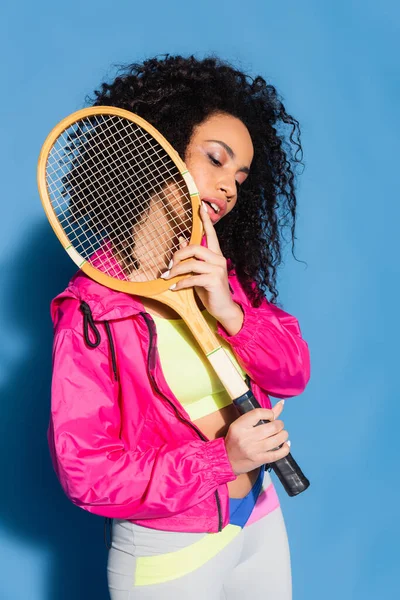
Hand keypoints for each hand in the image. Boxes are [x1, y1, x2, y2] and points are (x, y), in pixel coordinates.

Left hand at [161, 202, 243, 334]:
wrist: (223, 309)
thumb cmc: (210, 290)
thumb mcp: (199, 272)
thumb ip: (192, 258)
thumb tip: (181, 240)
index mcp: (216, 255)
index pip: (211, 234)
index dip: (205, 220)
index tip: (200, 206)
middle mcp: (219, 259)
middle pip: (195, 248)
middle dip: (178, 256)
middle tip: (168, 267)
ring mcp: (218, 270)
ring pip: (191, 263)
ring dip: (176, 271)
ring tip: (167, 277)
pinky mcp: (214, 281)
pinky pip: (192, 278)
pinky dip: (180, 283)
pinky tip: (174, 287)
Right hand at [225, 400, 290, 475]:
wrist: (227, 459)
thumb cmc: (235, 438)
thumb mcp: (243, 424)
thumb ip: (263, 414)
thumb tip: (282, 403)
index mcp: (239, 426)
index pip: (259, 413)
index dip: (270, 413)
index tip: (271, 417)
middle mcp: (246, 437)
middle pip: (272, 427)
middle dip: (279, 424)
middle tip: (278, 426)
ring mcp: (253, 450)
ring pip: (277, 439)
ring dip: (283, 435)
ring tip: (281, 434)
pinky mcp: (259, 460)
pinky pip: (277, 454)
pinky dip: (285, 448)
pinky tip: (285, 445)